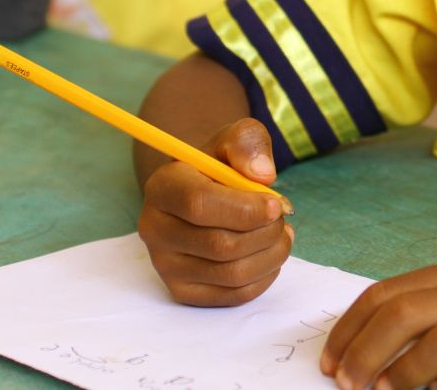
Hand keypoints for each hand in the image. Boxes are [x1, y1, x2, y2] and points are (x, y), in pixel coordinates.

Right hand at [137, 117, 293, 306]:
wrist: (202, 192)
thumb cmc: (220, 165)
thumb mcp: (235, 140)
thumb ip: (248, 144)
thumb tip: (263, 174)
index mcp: (163, 187)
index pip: (200, 205)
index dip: (246, 209)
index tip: (277, 205)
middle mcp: (155, 229)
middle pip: (221, 245)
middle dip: (266, 232)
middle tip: (282, 216)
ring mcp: (165, 265)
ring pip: (232, 274)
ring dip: (271, 254)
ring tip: (281, 232)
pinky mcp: (183, 291)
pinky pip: (235, 295)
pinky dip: (265, 275)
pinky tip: (269, 252)